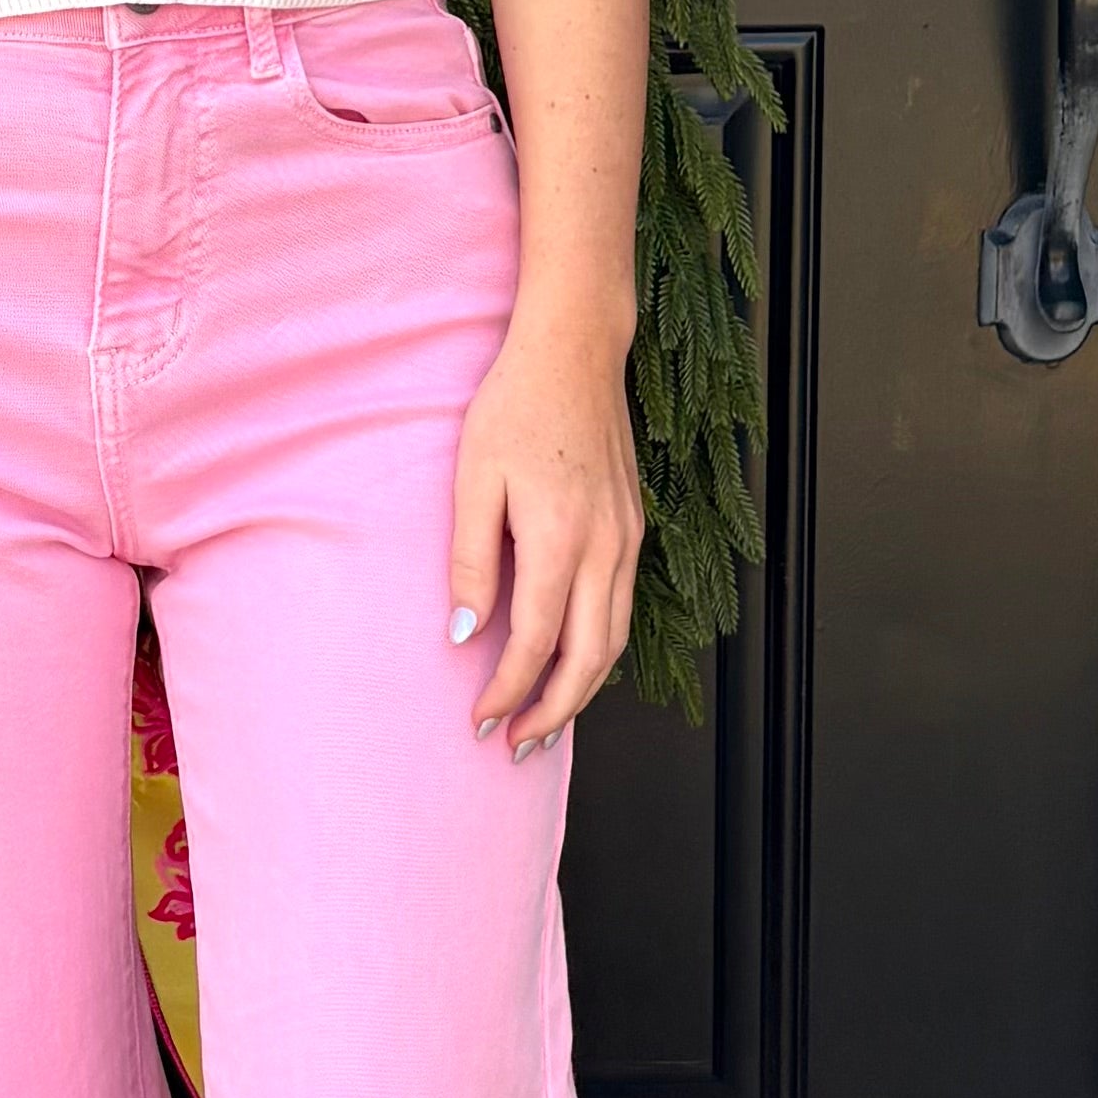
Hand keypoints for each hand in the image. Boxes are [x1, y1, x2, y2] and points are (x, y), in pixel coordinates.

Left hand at [448, 308, 642, 750]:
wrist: (577, 351)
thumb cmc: (516, 406)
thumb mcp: (473, 479)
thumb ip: (471, 562)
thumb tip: (463, 633)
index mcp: (559, 539)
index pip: (534, 643)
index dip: (507, 691)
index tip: (479, 721)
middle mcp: (606, 548)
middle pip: (589, 658)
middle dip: (554, 713)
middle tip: (517, 746)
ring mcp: (628, 539)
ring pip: (616, 639)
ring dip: (583, 689)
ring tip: (545, 722)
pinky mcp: (635, 528)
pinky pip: (622, 607)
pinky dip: (600, 649)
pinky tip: (573, 661)